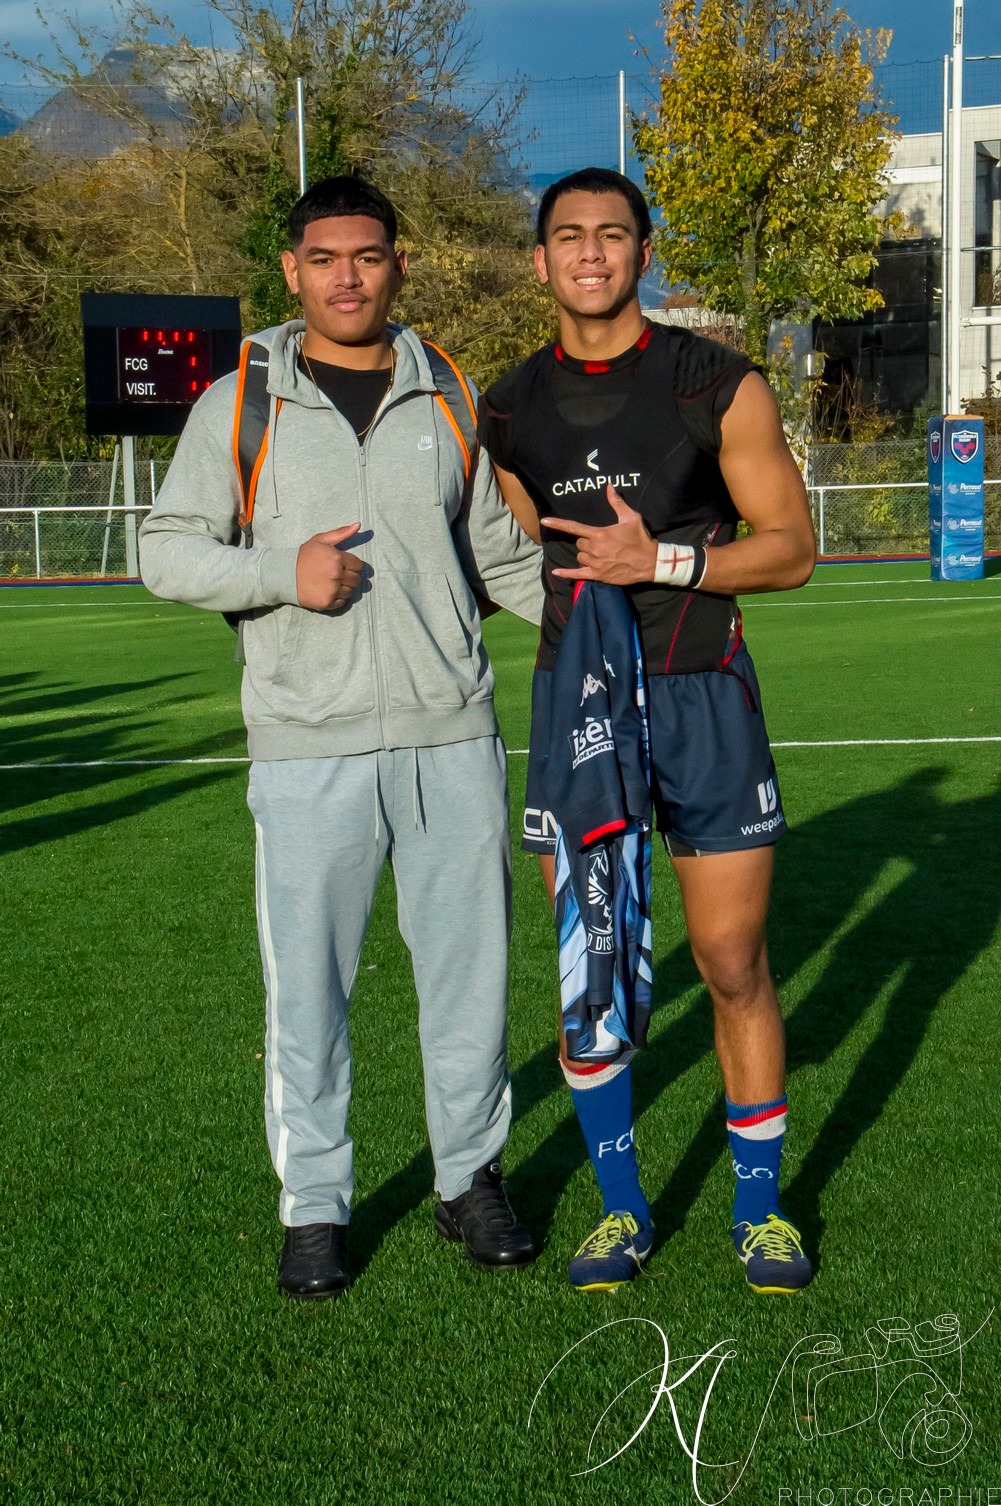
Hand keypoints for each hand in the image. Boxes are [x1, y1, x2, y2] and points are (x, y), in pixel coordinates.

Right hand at [296, 524, 363, 609]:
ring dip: (344, 588)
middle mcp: (336, 575)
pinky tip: (328, 591)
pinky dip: (337, 598)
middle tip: (337, 575)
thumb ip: (341, 533)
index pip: (358, 566)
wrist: (285, 574)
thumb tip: (358, 525)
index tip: (343, 566)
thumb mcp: (321, 540)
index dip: (352, 565)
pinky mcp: (327, 603)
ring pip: (350, 592)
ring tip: (332, 583)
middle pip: (356, 580)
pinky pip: (342, 602)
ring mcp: (332, 590)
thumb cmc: (304, 556)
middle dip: (350, 577)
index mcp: (337, 558)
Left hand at [541, 485, 656, 584]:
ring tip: (602, 554)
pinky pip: (577, 574)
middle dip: (587, 541)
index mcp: (599, 534)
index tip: (545, 521)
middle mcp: (594, 549)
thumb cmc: (640, 539)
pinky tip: (556, 572)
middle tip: (603, 541)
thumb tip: (609, 487)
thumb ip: (616, 503)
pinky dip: (566, 574)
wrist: (650, 562)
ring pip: (580, 556)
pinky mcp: (597, 575)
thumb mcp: (631, 518)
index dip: (558, 523)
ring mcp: (595, 563)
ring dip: (586, 554)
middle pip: (580, 543)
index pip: (574, 527)